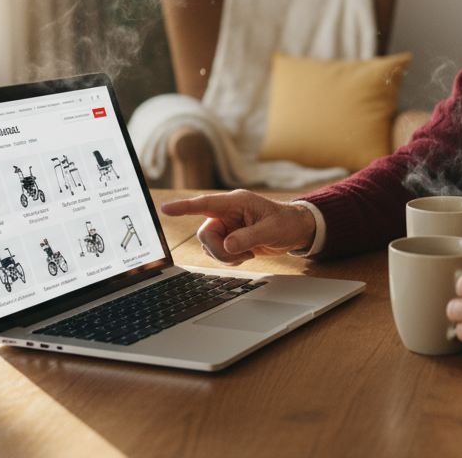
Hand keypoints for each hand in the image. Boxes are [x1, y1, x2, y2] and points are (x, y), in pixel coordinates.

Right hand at [159, 190, 315, 265]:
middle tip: (241, 254)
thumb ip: (248, 237)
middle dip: (219, 250)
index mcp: (236, 202)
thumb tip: (227, 246)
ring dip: (225, 256)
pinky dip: (229, 259)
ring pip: (208, 246)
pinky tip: (246, 255)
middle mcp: (227, 213)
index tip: (165, 209)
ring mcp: (226, 226)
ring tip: (248, 252)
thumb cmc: (286, 223)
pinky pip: (216, 253)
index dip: (184, 207)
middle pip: (204, 234)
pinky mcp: (228, 239)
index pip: (205, 204)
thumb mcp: (271, 230)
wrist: (295, 231)